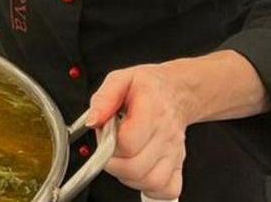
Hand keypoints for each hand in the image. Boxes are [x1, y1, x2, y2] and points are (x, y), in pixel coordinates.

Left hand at [87, 64, 191, 199]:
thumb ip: (103, 99)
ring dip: (129, 177)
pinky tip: (140, 173)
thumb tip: (93, 121)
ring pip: (151, 182)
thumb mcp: (120, 79)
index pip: (128, 143)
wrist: (176, 92)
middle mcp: (166, 135)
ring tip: (123, 160)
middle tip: (109, 149)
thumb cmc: (148, 87)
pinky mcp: (178, 164)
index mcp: (152, 111)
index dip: (109, 143)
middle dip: (113, 163)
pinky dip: (150, 188)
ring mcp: (174, 152)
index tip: (105, 134)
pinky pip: (167, 190)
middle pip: (136, 167)